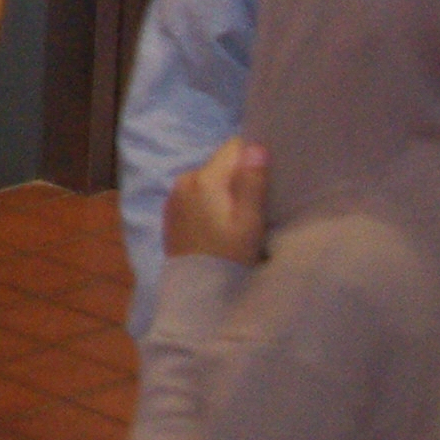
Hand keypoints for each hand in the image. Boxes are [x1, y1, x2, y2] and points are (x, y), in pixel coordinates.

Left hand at [163, 139, 269, 263]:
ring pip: (209, 180)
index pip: (234, 148)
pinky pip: (196, 195)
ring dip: (224, 191)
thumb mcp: (249, 222)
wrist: (198, 292)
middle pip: (221, 164)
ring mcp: (174, 196)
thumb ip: (252, 182)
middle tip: (256, 203)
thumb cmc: (229, 258)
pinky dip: (209, 202)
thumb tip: (255, 146)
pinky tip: (220, 224)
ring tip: (238, 217)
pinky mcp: (171, 212)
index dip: (254, 158)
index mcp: (204, 179)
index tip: (268, 177)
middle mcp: (184, 181)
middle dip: (239, 177)